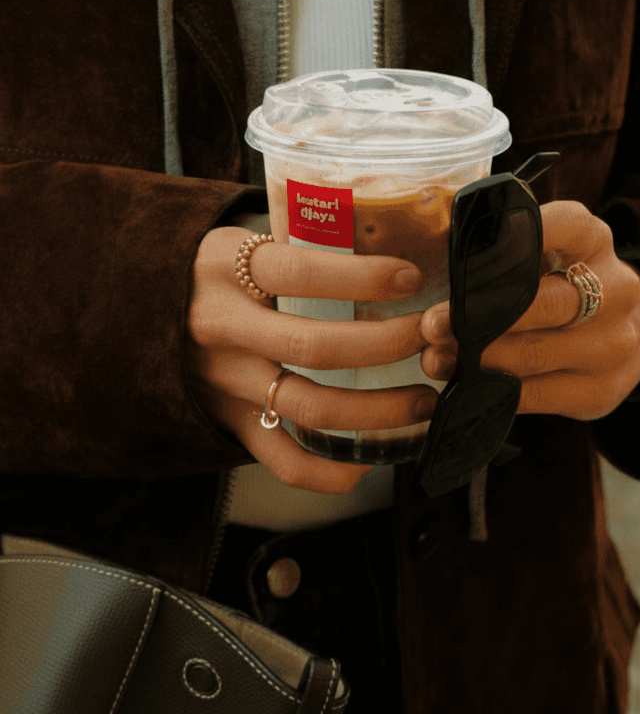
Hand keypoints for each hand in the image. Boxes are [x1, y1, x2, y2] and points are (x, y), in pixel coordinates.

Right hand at [186, 227, 436, 490]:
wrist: (132, 310)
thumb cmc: (213, 273)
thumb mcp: (240, 244)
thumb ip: (297, 251)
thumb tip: (392, 250)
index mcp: (228, 270)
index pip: (301, 271)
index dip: (362, 277)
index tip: (413, 277)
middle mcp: (224, 328)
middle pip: (314, 346)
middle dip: (386, 345)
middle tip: (433, 339)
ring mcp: (224, 382)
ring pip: (308, 408)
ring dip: (377, 411)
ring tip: (423, 402)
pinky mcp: (227, 422)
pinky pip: (282, 459)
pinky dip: (331, 470)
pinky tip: (370, 459)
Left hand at [420, 201, 639, 420]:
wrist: (621, 333)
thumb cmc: (558, 283)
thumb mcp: (543, 249)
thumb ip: (501, 242)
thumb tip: (440, 237)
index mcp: (594, 240)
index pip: (556, 227)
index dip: (507, 244)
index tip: (460, 264)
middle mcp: (615, 289)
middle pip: (541, 302)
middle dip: (478, 316)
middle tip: (432, 326)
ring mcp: (613, 343)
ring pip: (536, 353)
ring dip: (478, 360)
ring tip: (436, 359)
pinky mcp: (603, 388)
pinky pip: (538, 394)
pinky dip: (497, 391)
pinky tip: (469, 385)